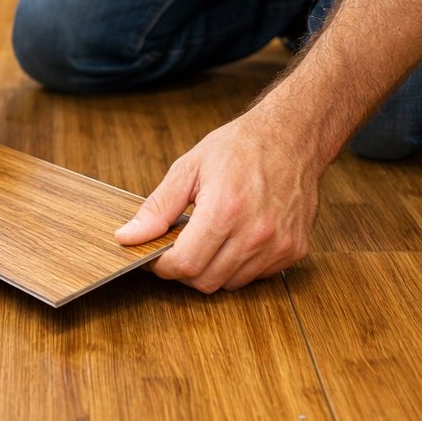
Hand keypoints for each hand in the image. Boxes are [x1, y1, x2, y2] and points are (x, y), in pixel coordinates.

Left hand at [113, 109, 320, 291]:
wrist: (291, 137)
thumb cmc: (240, 147)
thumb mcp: (189, 168)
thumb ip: (158, 208)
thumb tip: (128, 237)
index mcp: (225, 209)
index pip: (185, 264)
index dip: (162, 266)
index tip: (154, 256)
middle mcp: (255, 232)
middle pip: (205, 280)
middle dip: (184, 269)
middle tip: (179, 246)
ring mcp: (278, 245)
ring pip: (230, 283)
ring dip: (212, 268)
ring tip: (211, 236)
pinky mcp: (293, 251)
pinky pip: (256, 277)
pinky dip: (239, 265)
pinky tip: (236, 237)